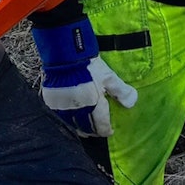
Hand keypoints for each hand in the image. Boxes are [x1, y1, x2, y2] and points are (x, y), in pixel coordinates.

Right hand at [31, 17, 136, 136]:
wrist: (65, 54)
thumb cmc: (88, 65)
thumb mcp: (108, 76)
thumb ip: (121, 91)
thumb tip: (132, 102)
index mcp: (94, 105)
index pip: (101, 126)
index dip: (106, 130)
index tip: (109, 130)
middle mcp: (78, 110)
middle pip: (86, 128)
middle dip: (93, 130)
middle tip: (96, 129)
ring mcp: (64, 107)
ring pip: (72, 125)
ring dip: (79, 127)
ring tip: (83, 125)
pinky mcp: (52, 101)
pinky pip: (59, 116)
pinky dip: (65, 119)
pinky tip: (68, 116)